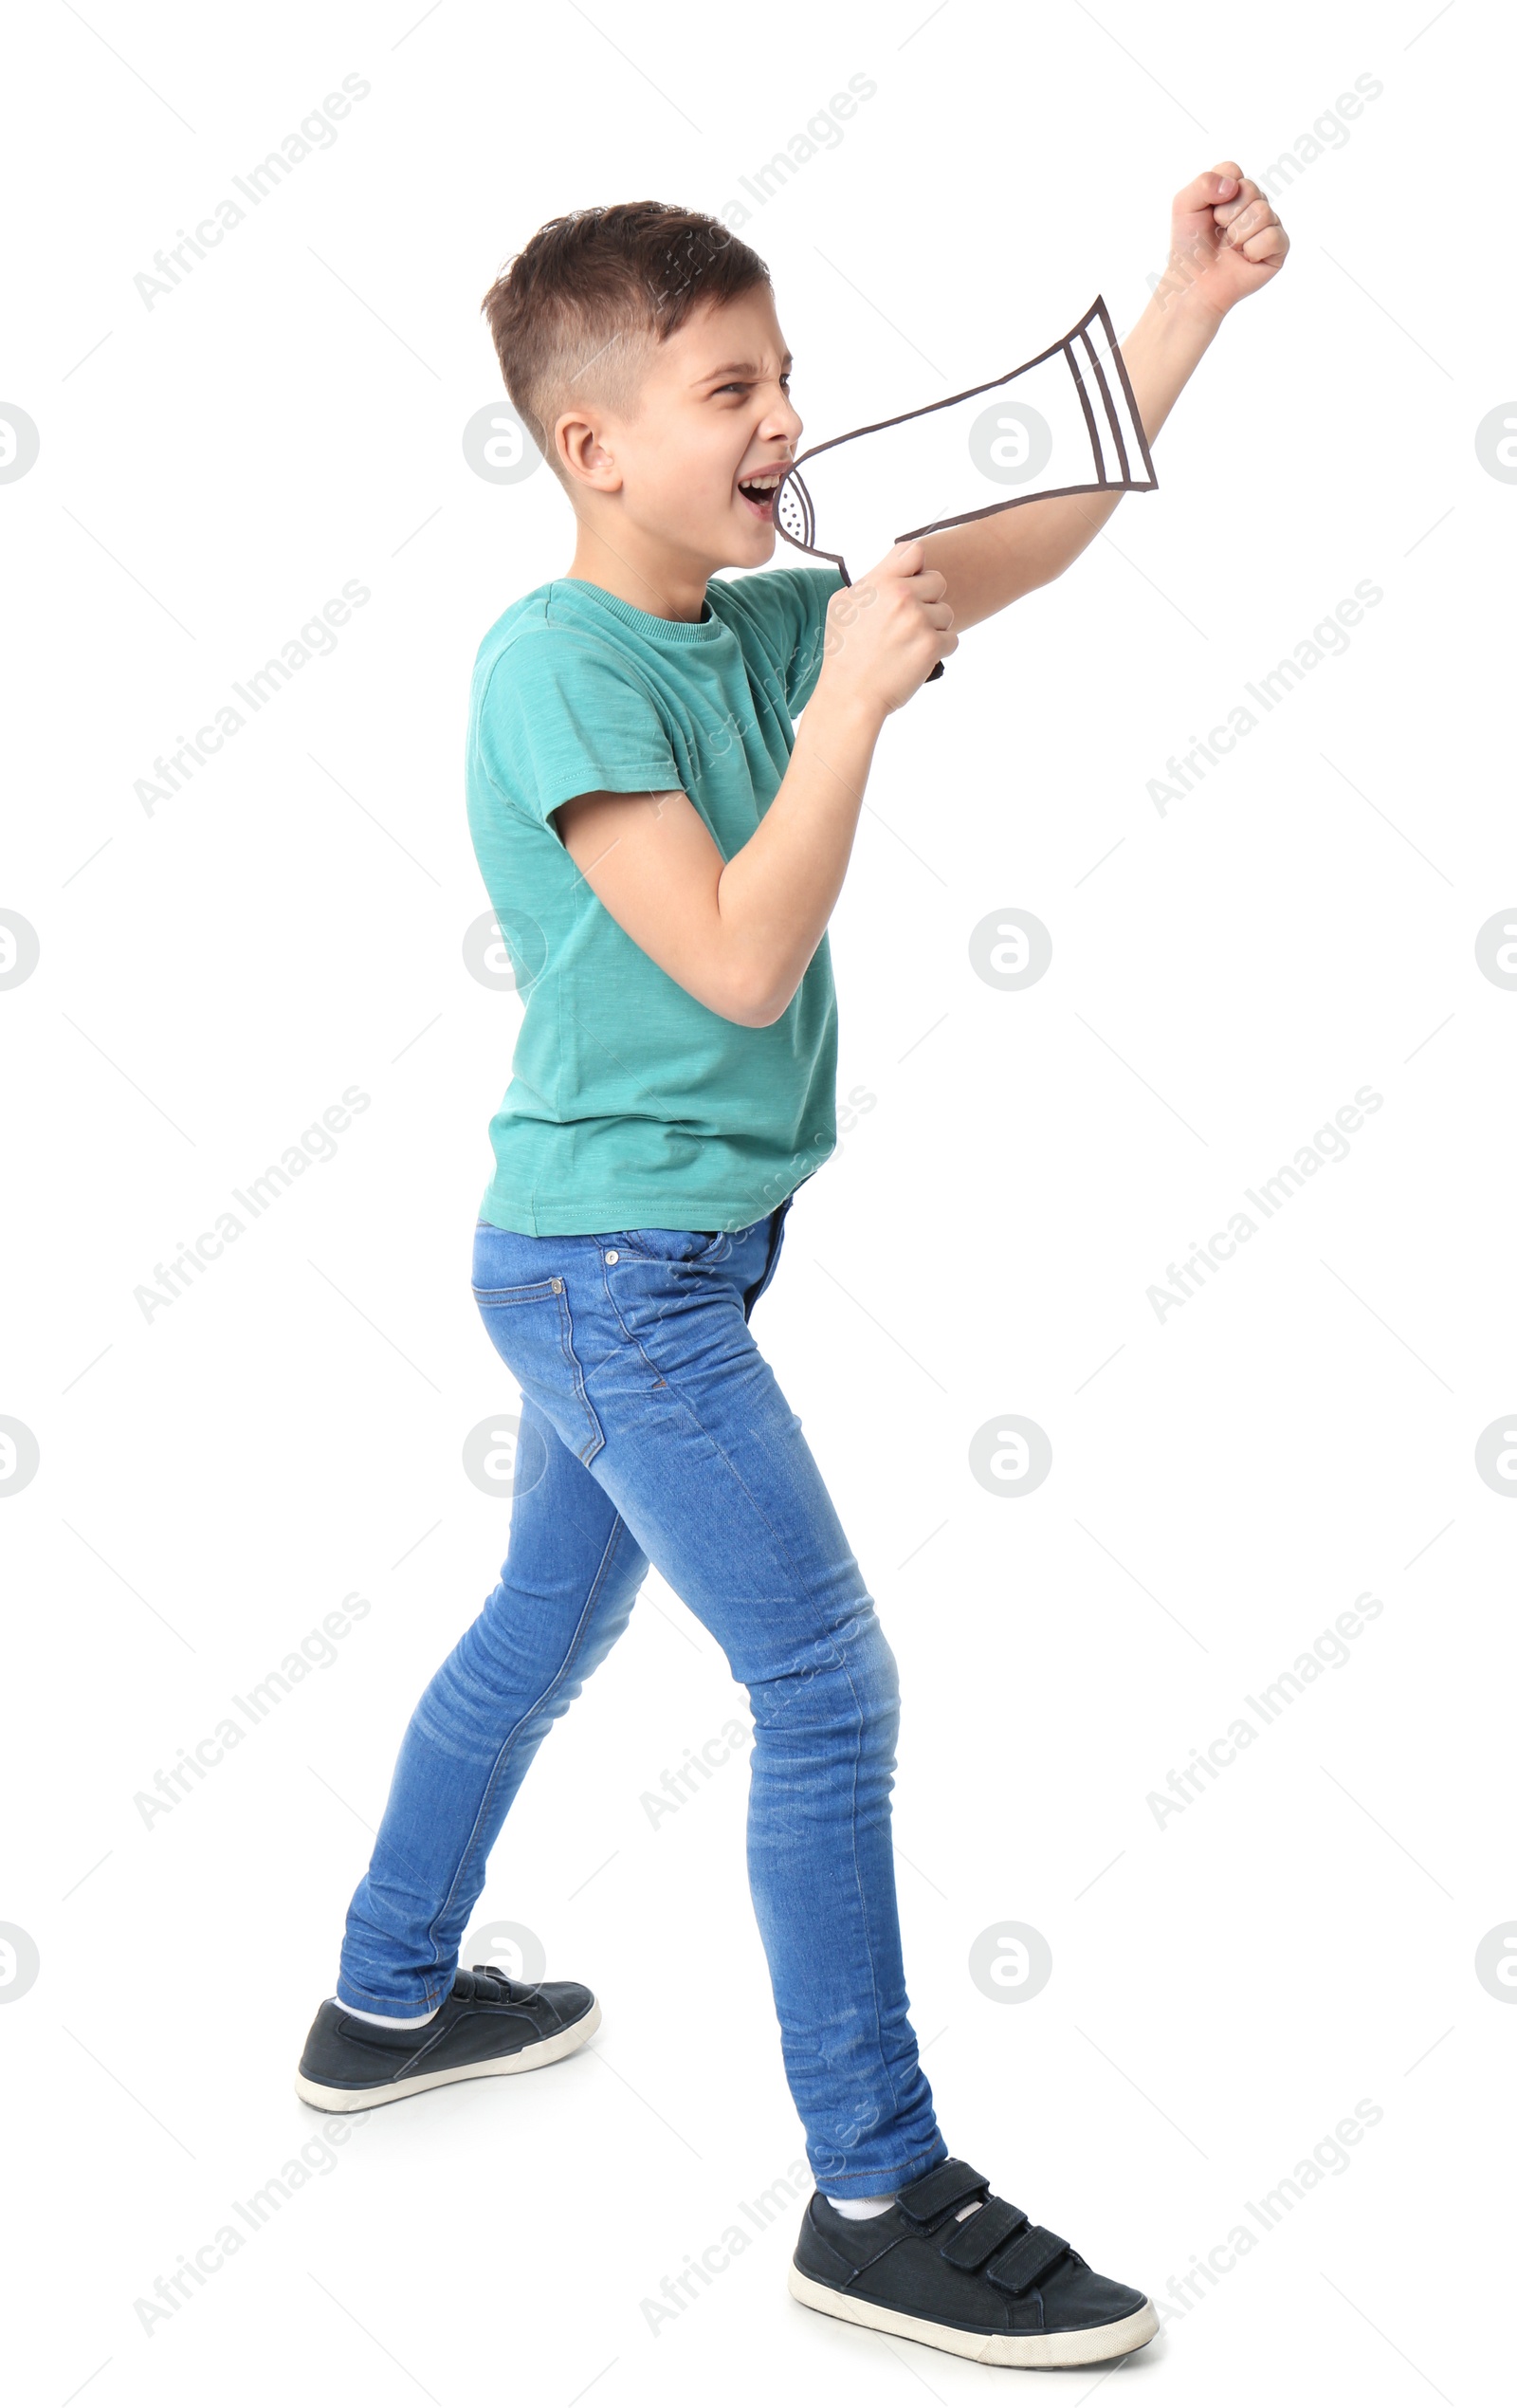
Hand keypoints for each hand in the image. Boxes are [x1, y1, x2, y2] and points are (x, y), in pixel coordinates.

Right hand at [816, 540, 956, 716]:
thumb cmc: (844, 653)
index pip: (914, 551)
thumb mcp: (842, 605)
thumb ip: (870, 582)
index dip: (916, 568)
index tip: (909, 584)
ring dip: (934, 628)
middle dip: (928, 601)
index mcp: (880, 582)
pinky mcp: (931, 645)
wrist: (850, 695)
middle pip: (938, 581)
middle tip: (908, 623)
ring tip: (908, 644)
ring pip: (947, 612)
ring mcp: (918, 620)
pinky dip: (938, 650)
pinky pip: (951, 639)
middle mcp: (901, 596)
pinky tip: (915, 658)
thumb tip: (890, 572)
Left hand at [1157, 163, 1289, 322]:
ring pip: (1262, 212)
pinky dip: (1252, 251)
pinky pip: (1272, 237)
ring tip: (1231, 247)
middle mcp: (1254, 202)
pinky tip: (1245, 258)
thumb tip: (1233, 186)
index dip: (1216, 193)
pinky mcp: (1279, 247)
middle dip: (1227, 215)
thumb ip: (1203, 183)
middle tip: (1219, 233)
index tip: (1208, 213)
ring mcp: (1269, 223)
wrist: (1195, 282)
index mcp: (1234, 189)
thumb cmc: (1191, 246)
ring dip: (1238, 234)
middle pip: (1250, 189)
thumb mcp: (1184, 206)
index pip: (1232, 171)